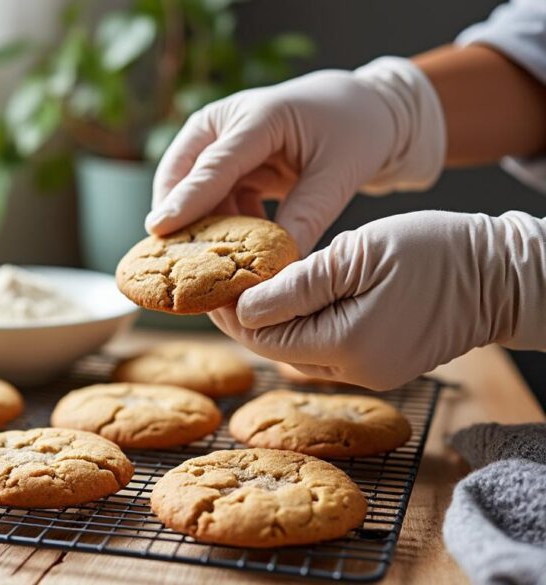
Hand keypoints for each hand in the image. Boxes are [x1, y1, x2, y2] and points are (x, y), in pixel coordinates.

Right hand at [148, 57, 444, 253]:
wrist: (362, 111)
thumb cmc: (354, 132)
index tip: (159, 229)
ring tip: (210, 267)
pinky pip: (207, 201)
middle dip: (177, 218)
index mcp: (258, 115)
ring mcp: (219, 141)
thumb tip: (277, 268)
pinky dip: (216, 227)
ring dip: (199, 229)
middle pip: (183, 174)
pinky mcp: (222, 163)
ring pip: (189, 192)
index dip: (186, 199)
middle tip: (172, 264)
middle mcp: (227, 122)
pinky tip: (234, 252)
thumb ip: (306, 216)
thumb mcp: (339, 173)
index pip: (213, 163)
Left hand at [210, 210, 545, 389]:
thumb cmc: (437, 252)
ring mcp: (369, 372)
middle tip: (219, 283)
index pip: (264, 336)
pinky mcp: (380, 364)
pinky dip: (301, 325)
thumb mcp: (357, 255)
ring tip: (247, 284)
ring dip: (271, 321)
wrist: (503, 275)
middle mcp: (353, 371)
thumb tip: (244, 307)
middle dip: (244, 317)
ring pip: (297, 351)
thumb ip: (297, 285)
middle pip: (275, 348)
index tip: (210, 282)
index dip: (231, 310)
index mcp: (345, 346)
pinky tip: (289, 297)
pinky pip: (324, 350)